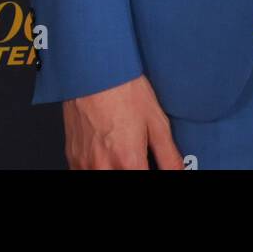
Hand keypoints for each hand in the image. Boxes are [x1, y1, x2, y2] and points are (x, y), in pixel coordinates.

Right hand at [62, 74, 184, 169]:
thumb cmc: (123, 89)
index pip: (146, 182)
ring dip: (116, 168)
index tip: (151, 166)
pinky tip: (107, 153)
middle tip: (139, 158)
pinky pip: (85, 172)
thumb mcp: (156, 120)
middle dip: (134, 169)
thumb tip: (179, 172)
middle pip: (123, 179)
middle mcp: (104, 167)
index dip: (152, 173)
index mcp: (128, 160)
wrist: (93, 70)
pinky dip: (98, 167)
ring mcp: (85, 164)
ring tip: (122, 152)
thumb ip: (169, 155)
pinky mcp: (73, 158)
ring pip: (105, 178)